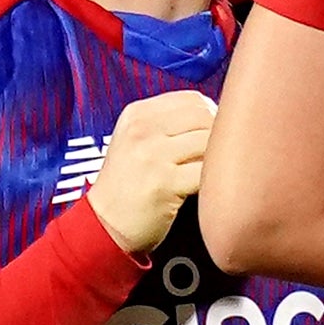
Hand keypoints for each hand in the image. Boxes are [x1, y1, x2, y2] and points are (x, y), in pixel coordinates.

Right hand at [88, 90, 211, 254]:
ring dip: (218, 158)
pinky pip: (206, 172)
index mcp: (137, 114)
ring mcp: (152, 155)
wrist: (104, 225)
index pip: (191, 99)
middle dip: (219, 135)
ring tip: (211, 173)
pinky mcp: (164, 184)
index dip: (211, 114)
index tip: (213, 134)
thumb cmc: (128, 185)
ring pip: (208, 141)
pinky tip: (208, 189)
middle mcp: (142, 130)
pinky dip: (214, 180)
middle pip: (203, 116)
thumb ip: (167, 123)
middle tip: (217, 156)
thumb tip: (216, 114)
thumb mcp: (135, 140)